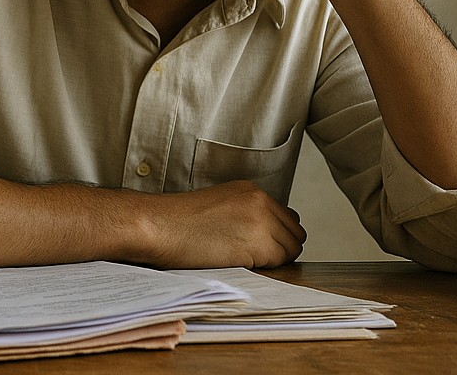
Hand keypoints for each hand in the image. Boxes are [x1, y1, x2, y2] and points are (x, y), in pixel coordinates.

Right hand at [135, 180, 305, 268]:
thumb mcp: (219, 206)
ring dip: (274, 259)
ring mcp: (261, 221)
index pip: (288, 216)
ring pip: (291, 249)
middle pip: (295, 233)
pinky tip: (241, 262)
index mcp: (251, 190)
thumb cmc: (179, 222)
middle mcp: (261, 201)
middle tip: (255, 257)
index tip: (262, 245)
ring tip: (245, 259)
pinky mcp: (258, 243)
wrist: (160, 225)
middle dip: (281, 248)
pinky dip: (267, 267)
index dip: (277, 235)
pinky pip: (280, 261)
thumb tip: (268, 236)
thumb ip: (246, 214)